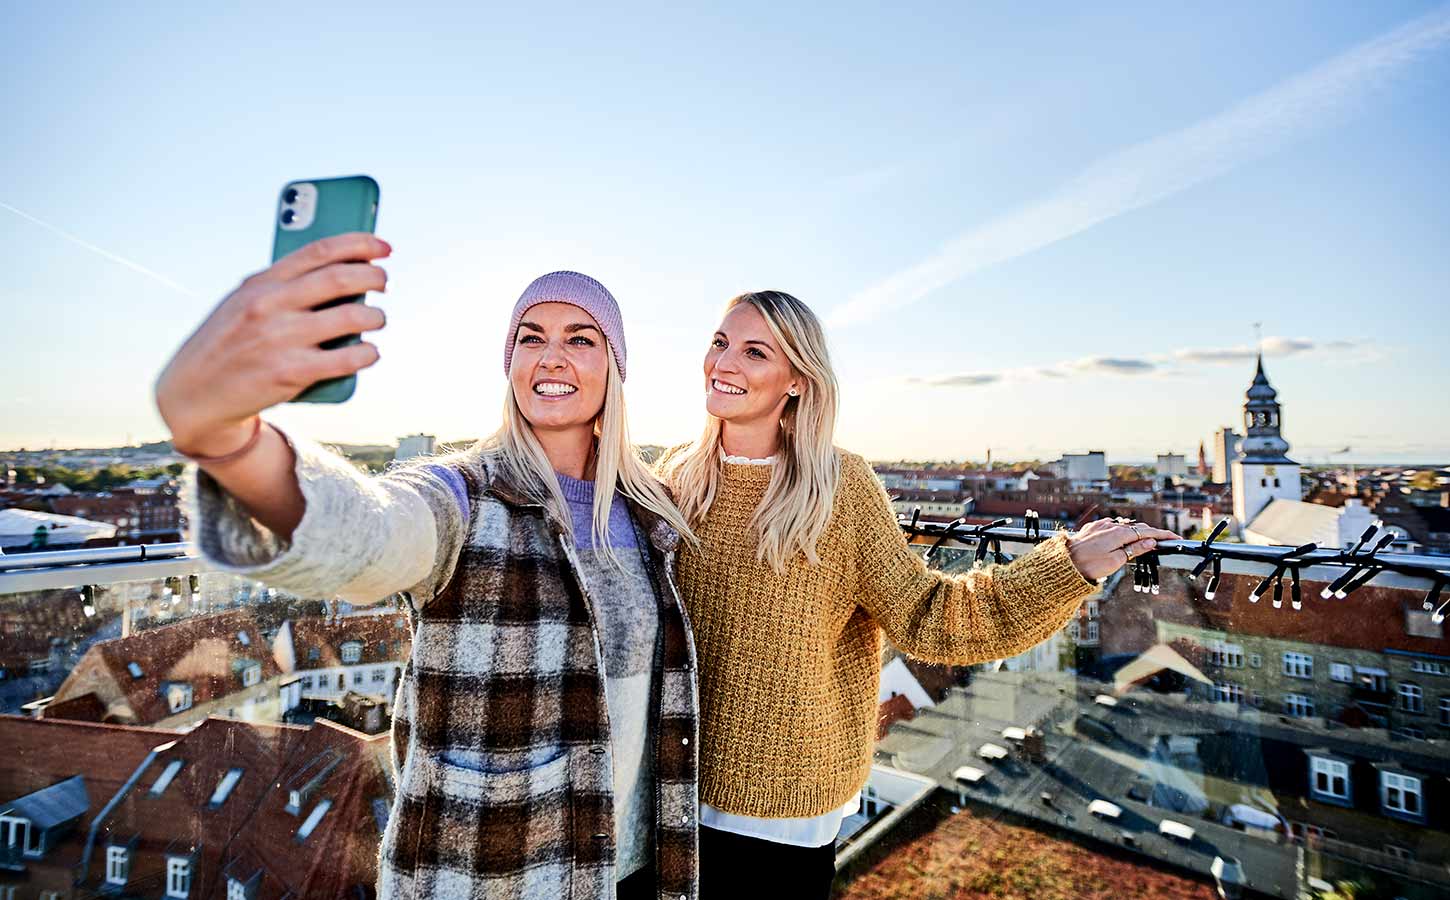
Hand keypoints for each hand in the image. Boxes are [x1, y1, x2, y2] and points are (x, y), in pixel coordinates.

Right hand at [154, 233, 390, 454]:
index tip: (382, 246)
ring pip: (352, 318)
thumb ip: (283, 286)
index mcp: (262, 283)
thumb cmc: (230, 342)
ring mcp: (281, 339)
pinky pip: (346, 359)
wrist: (195, 392)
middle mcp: (271, 305)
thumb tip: (341, 272)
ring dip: (376, 317)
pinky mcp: (291, 373)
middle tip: (384, 283)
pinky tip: (370, 352)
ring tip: (377, 319)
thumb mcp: (244, 302)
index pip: (319, 251)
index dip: (358, 243)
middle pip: (340, 278)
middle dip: (374, 277)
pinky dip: (367, 354)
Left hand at [1065, 518, 1180, 581]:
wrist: (1063, 563)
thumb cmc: (1088, 565)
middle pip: (1137, 528)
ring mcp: (1100, 526)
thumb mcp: (1116, 560)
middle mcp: (1110, 526)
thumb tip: (1150, 541)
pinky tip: (1122, 536)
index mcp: (1119, 533)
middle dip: (1151, 533)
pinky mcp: (1092, 529)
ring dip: (1136, 532)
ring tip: (1146, 540)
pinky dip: (1122, 531)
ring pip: (1124, 526)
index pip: (1147, 532)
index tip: (1175, 538)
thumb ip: (1134, 549)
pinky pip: (1111, 527)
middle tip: (1164, 540)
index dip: (1163, 535)